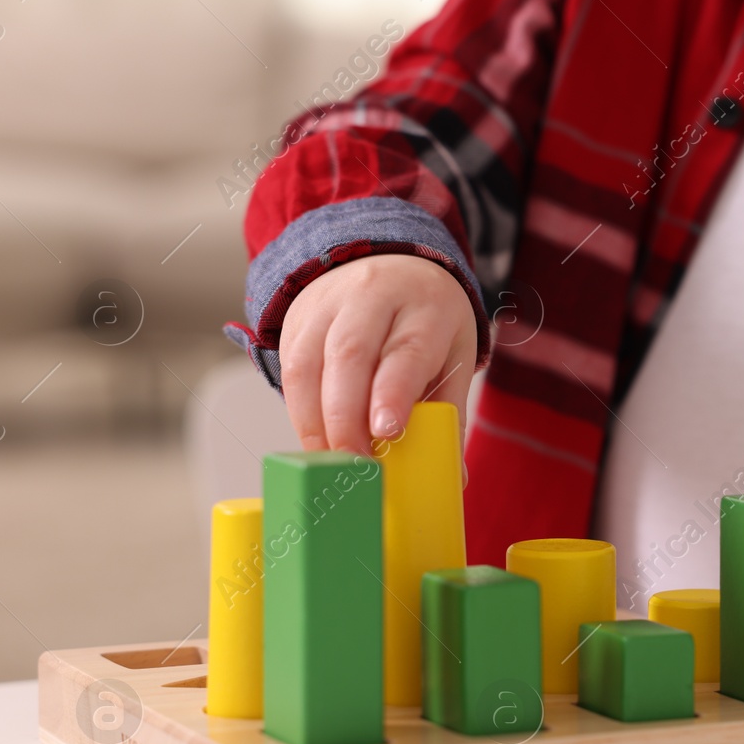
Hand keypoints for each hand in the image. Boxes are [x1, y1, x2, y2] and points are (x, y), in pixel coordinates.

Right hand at [279, 254, 476, 452]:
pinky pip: (289, 367)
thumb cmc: (427, 324)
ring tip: (331, 460)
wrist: (393, 266)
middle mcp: (374, 296)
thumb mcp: (452, 357)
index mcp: (425, 308)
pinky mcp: (298, 316)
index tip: (387, 431)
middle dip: (346, 417)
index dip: (392, 393)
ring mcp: (329, 303)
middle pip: (350, 355)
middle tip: (355, 463)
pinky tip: (314, 437)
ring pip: (309, 362)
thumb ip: (449, 414)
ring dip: (315, 420)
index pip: (406, 351)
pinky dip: (299, 410)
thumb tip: (454, 477)